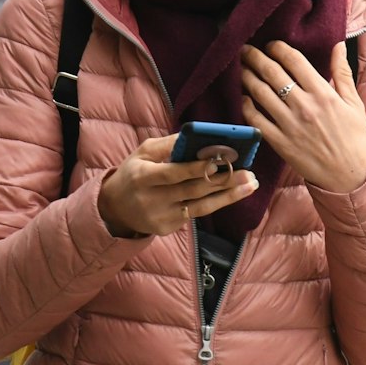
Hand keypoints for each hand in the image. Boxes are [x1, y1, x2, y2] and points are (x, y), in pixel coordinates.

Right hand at [97, 133, 256, 237]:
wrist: (115, 208)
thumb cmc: (134, 172)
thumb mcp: (144, 153)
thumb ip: (170, 144)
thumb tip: (198, 136)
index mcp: (142, 177)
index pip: (173, 173)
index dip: (197, 167)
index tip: (221, 159)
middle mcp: (151, 199)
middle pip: (193, 190)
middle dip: (223, 181)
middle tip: (249, 172)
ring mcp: (160, 217)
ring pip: (200, 206)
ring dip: (228, 195)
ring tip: (250, 184)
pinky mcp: (167, 228)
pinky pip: (195, 214)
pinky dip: (215, 202)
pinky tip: (233, 193)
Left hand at [241, 42, 365, 192]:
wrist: (352, 176)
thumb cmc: (356, 138)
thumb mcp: (354, 102)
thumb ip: (342, 73)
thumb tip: (338, 45)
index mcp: (323, 93)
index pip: (294, 61)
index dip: (278, 48)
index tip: (271, 44)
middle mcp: (304, 106)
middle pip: (272, 73)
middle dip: (255, 57)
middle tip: (244, 49)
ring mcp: (290, 125)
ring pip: (260, 93)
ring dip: (246, 77)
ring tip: (240, 69)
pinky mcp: (281, 143)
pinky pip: (256, 121)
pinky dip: (246, 107)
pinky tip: (243, 99)